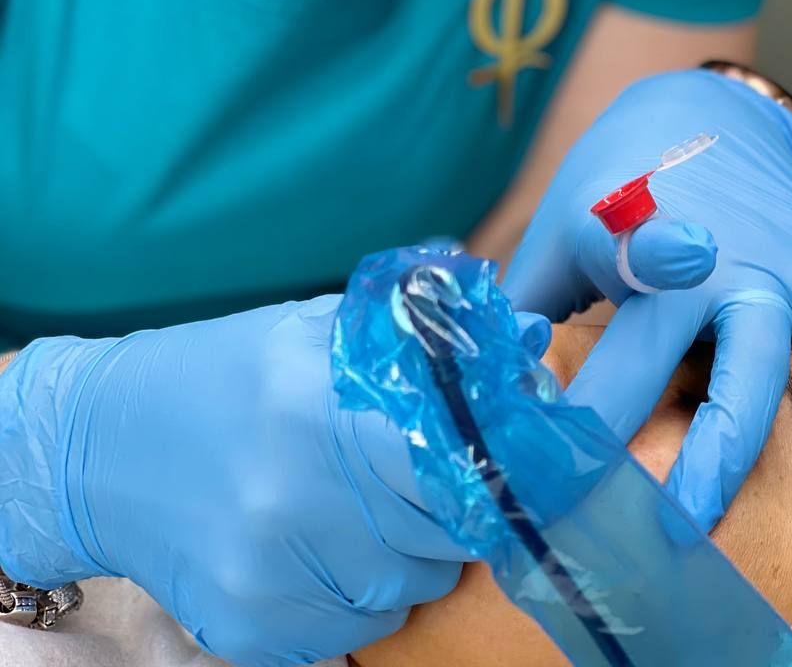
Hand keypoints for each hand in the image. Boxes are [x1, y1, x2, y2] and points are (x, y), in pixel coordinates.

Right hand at [0, 297, 545, 665]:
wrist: (102, 451)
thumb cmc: (218, 376)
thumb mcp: (308, 332)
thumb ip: (408, 344)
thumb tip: (518, 342)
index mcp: (317, 407)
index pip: (458, 461)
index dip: (492, 463)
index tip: (507, 460)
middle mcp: (296, 497)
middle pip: (446, 533)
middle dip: (451, 508)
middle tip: (418, 478)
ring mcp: (272, 574)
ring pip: (413, 588)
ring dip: (410, 553)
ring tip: (357, 507)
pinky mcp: (253, 630)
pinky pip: (361, 632)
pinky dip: (362, 596)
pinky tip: (318, 548)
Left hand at [502, 68, 791, 531]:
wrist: (707, 110)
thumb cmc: (619, 180)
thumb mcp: (560, 226)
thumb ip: (526, 302)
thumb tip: (483, 389)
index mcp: (619, 225)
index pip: (587, 292)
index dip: (556, 376)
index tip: (533, 416)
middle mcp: (698, 246)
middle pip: (656, 349)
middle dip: (616, 433)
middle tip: (583, 515)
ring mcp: (767, 262)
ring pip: (753, 365)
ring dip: (719, 452)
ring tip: (686, 524)